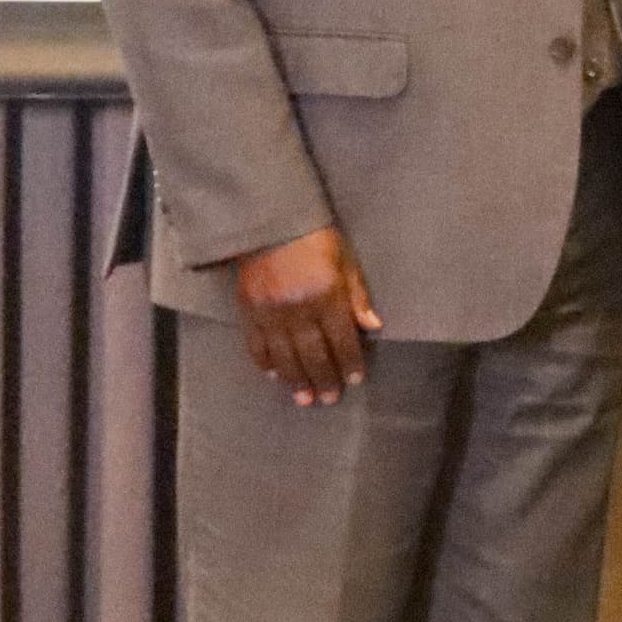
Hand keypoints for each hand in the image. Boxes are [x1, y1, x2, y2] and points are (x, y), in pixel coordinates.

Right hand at [234, 227, 379, 404]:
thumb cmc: (316, 240)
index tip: (356, 380)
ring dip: (295, 379)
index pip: (342, 339)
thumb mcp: (346, 262)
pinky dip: (265, 362)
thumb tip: (374, 327)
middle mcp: (299, 309)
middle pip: (313, 354)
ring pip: (284, 355)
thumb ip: (357, 297)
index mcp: (327, 296)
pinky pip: (256, 344)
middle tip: (329, 399)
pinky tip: (273, 376)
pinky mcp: (248, 310)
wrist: (270, 222)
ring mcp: (270, 312)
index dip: (350, 362)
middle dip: (323, 379)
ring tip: (303, 398)